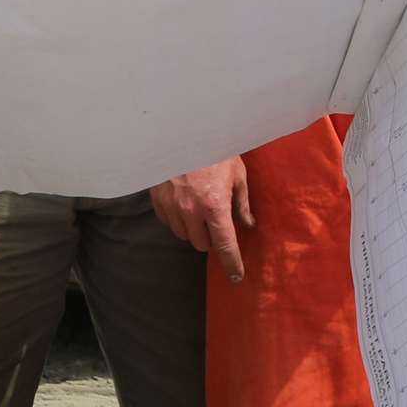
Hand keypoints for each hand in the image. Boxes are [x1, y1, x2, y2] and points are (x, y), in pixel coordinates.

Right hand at [155, 156, 254, 281]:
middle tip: (216, 220)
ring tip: (199, 206)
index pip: (225, 246)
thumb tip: (249, 224)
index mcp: (215, 206)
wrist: (186, 129)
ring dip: (193, 228)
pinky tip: (184, 200)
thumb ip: (242, 203)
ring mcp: (172, 205)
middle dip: (211, 238)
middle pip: (202, 244)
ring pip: (184, 235)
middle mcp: (191, 210)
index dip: (232, 264)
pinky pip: (167, 221)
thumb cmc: (217, 150)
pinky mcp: (158, 199)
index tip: (237, 277)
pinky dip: (177, 217)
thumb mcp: (237, 174)